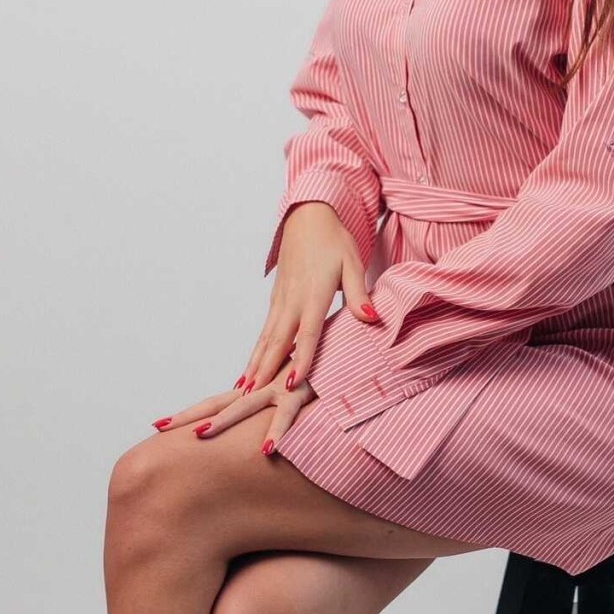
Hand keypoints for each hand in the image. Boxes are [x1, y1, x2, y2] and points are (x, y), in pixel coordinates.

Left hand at [151, 352, 316, 455]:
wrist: (346, 354)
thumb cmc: (324, 376)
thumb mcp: (296, 397)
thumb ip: (278, 411)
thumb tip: (259, 428)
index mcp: (258, 389)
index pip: (218, 403)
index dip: (190, 413)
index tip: (160, 425)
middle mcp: (263, 387)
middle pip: (220, 403)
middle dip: (189, 416)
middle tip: (158, 426)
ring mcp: (281, 388)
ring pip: (247, 406)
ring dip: (224, 420)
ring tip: (200, 434)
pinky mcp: (304, 391)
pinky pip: (289, 413)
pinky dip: (279, 430)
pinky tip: (268, 448)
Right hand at [239, 201, 380, 394]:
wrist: (308, 217)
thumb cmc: (333, 241)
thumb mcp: (353, 263)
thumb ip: (359, 294)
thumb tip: (371, 318)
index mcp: (313, 293)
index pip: (307, 333)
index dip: (301, 360)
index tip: (292, 384)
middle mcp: (292, 299)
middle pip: (277, 340)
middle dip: (265, 369)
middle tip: (252, 396)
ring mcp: (280, 299)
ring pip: (266, 337)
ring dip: (254, 363)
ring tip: (243, 388)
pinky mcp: (276, 298)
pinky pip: (265, 330)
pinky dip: (256, 350)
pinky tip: (250, 366)